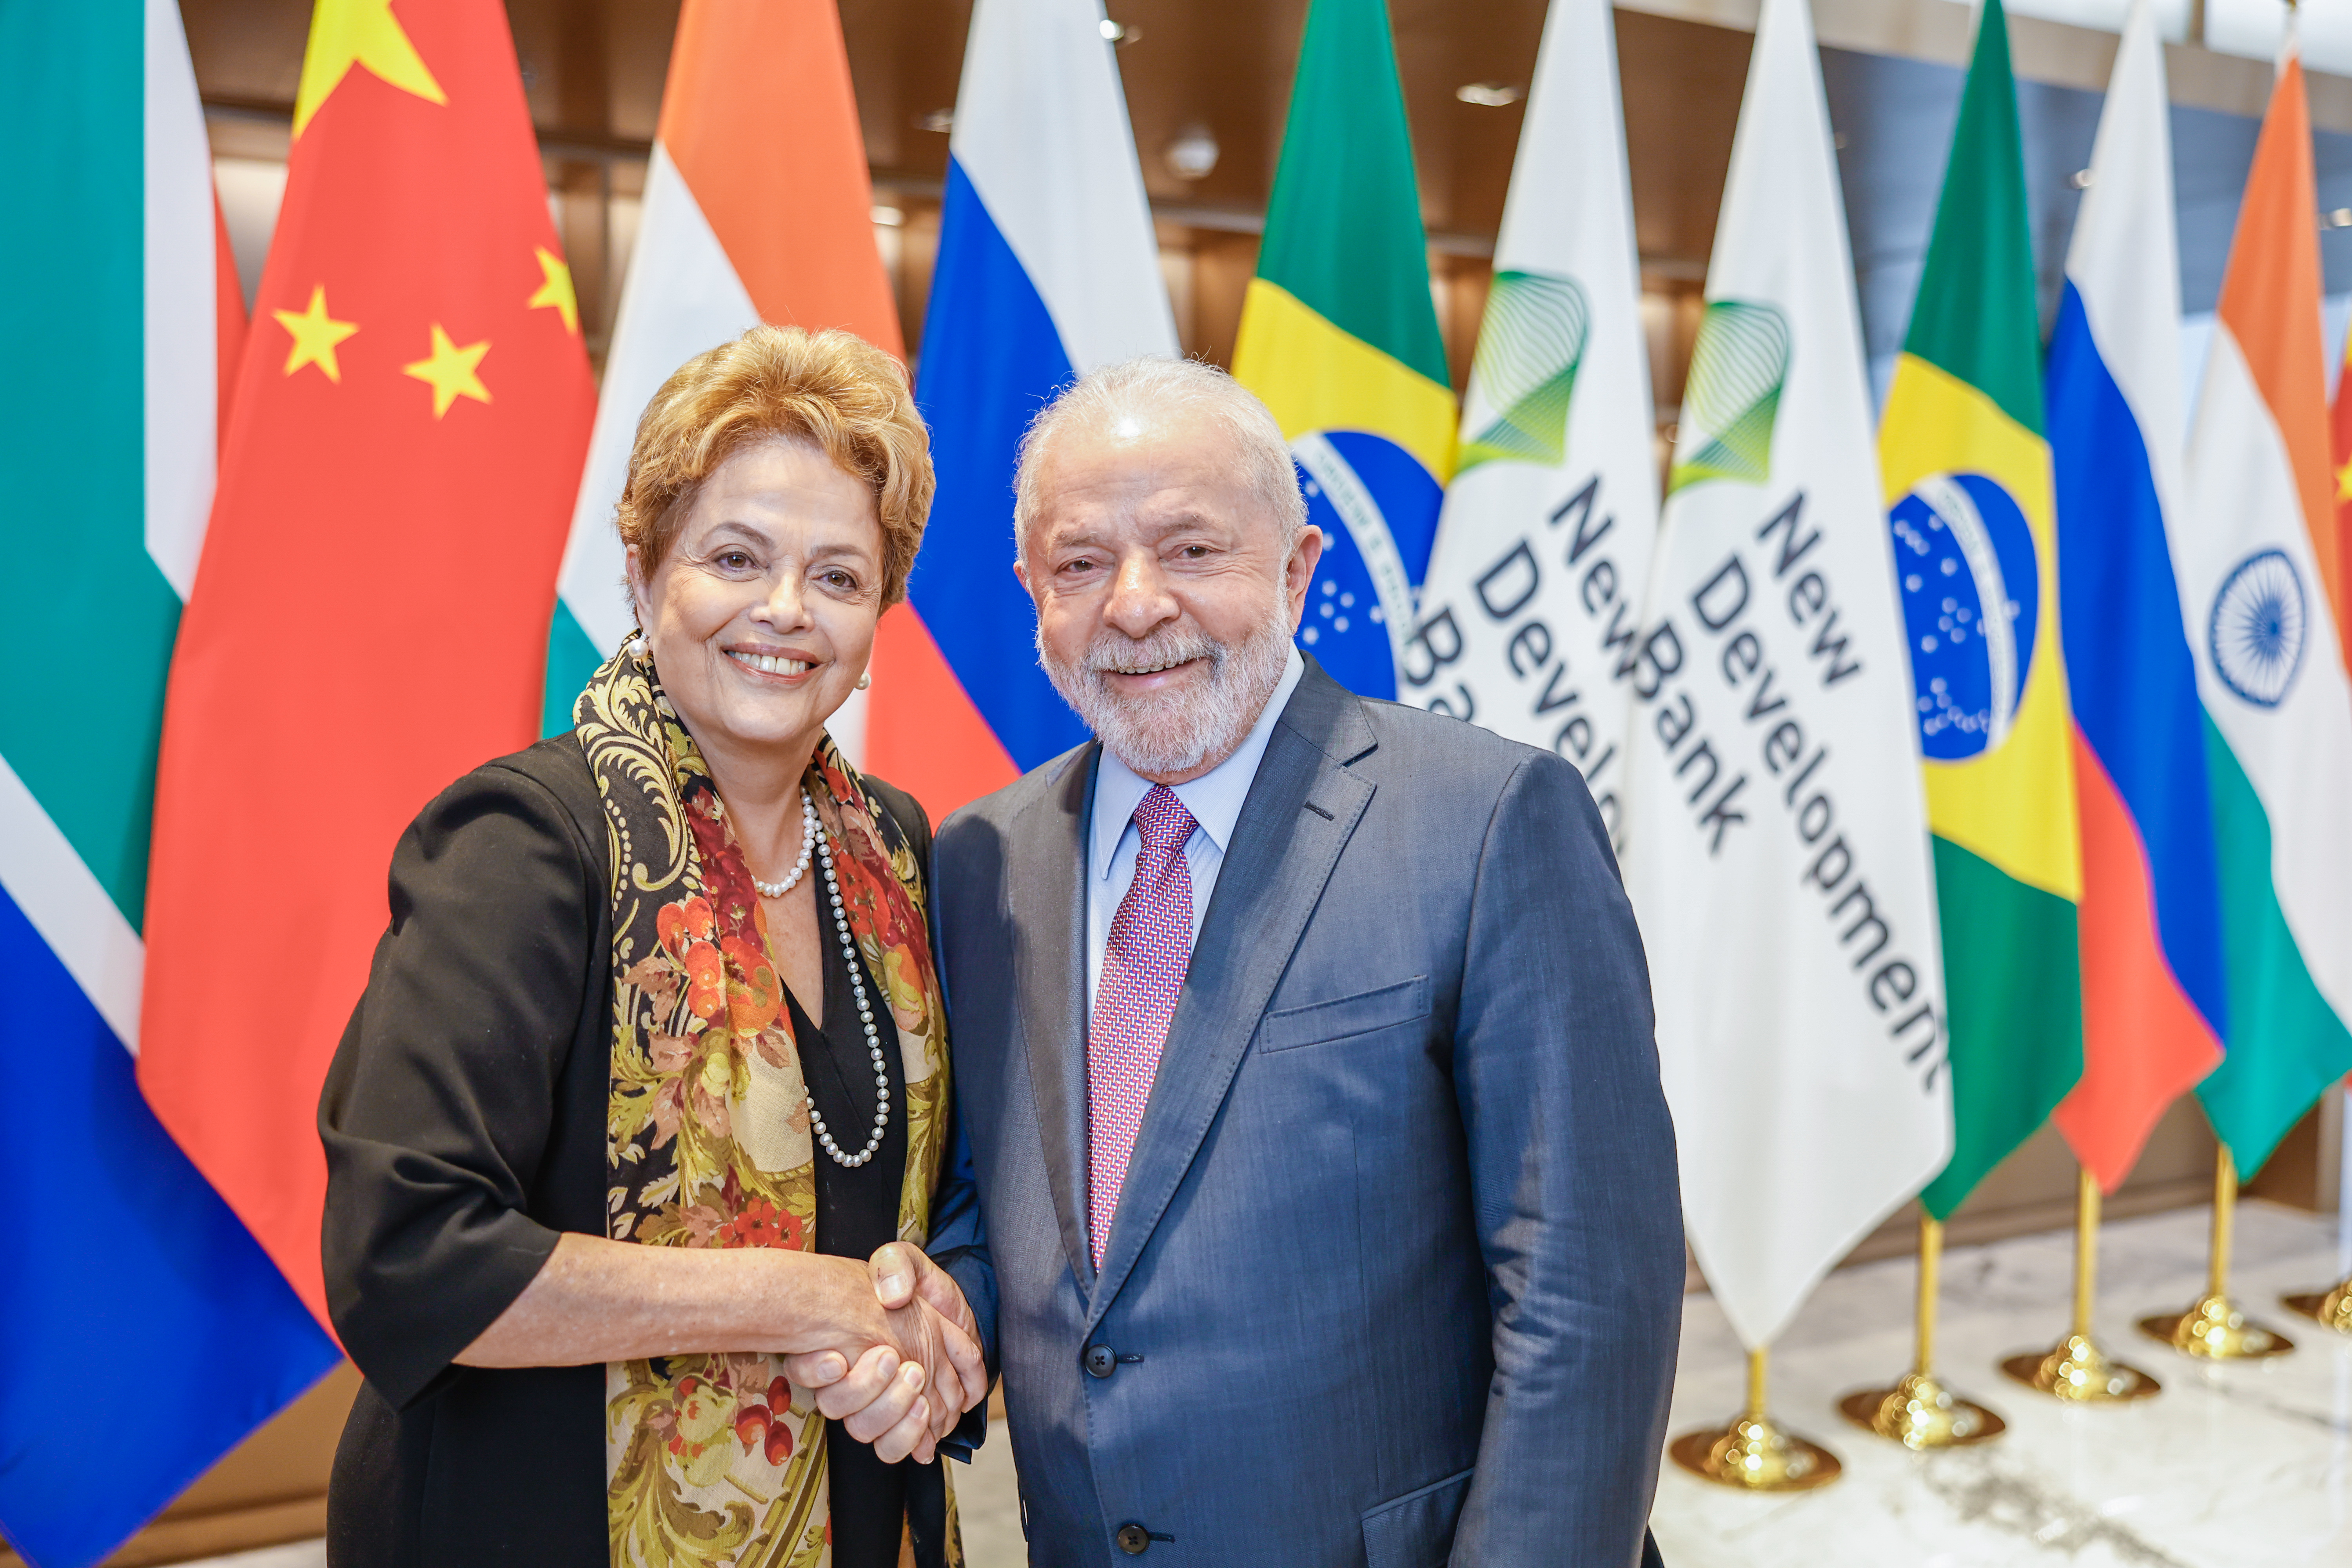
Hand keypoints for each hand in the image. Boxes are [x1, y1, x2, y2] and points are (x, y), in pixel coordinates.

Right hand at [782, 1244, 985, 1462]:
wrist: (944, 1314)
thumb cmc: (914, 1289)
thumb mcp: (904, 1262)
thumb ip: (895, 1266)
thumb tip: (892, 1294)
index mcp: (832, 1344)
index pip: (803, 1368)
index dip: (814, 1370)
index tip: (837, 1360)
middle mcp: (845, 1379)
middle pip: (835, 1405)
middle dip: (864, 1387)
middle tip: (894, 1357)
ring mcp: (873, 1403)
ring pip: (863, 1429)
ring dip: (889, 1411)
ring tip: (917, 1381)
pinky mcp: (901, 1423)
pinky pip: (892, 1448)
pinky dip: (909, 1437)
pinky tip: (923, 1412)